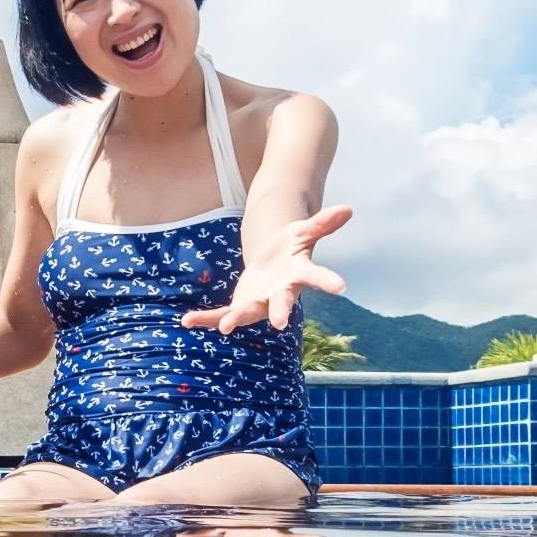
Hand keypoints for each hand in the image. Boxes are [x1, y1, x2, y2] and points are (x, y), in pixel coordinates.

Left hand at [181, 204, 350, 333]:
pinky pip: (221, 313)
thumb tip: (348, 208)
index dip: (327, 280)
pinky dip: (205, 319)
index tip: (342, 287)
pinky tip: (187, 321)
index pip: (315, 276)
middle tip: (279, 323)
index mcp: (298, 274)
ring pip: (248, 312)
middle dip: (279, 312)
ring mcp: (259, 303)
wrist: (272, 266)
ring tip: (225, 327)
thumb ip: (323, 223)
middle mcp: (280, 293)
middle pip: (281, 303)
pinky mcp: (240, 306)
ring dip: (236, 319)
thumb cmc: (290, 248)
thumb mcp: (302, 231)